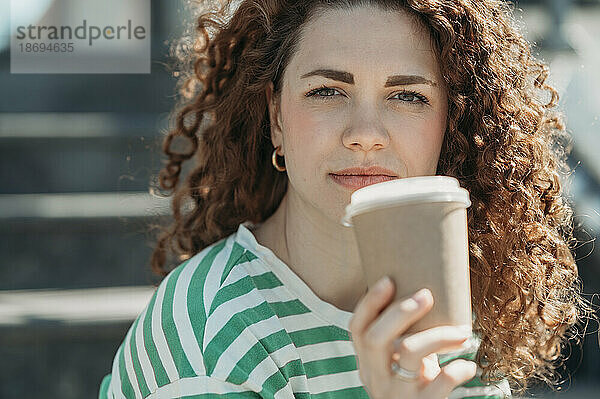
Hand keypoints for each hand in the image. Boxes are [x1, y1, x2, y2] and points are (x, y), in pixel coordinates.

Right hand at [348, 276, 476, 398]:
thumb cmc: (414, 385)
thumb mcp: (397, 364)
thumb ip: (399, 339)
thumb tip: (423, 291)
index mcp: (367, 362)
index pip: (357, 329)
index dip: (369, 303)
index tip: (389, 280)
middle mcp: (376, 377)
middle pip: (376, 338)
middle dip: (402, 311)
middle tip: (427, 295)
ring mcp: (397, 393)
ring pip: (409, 351)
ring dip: (440, 334)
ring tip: (463, 332)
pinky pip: (441, 381)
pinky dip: (458, 369)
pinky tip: (467, 366)